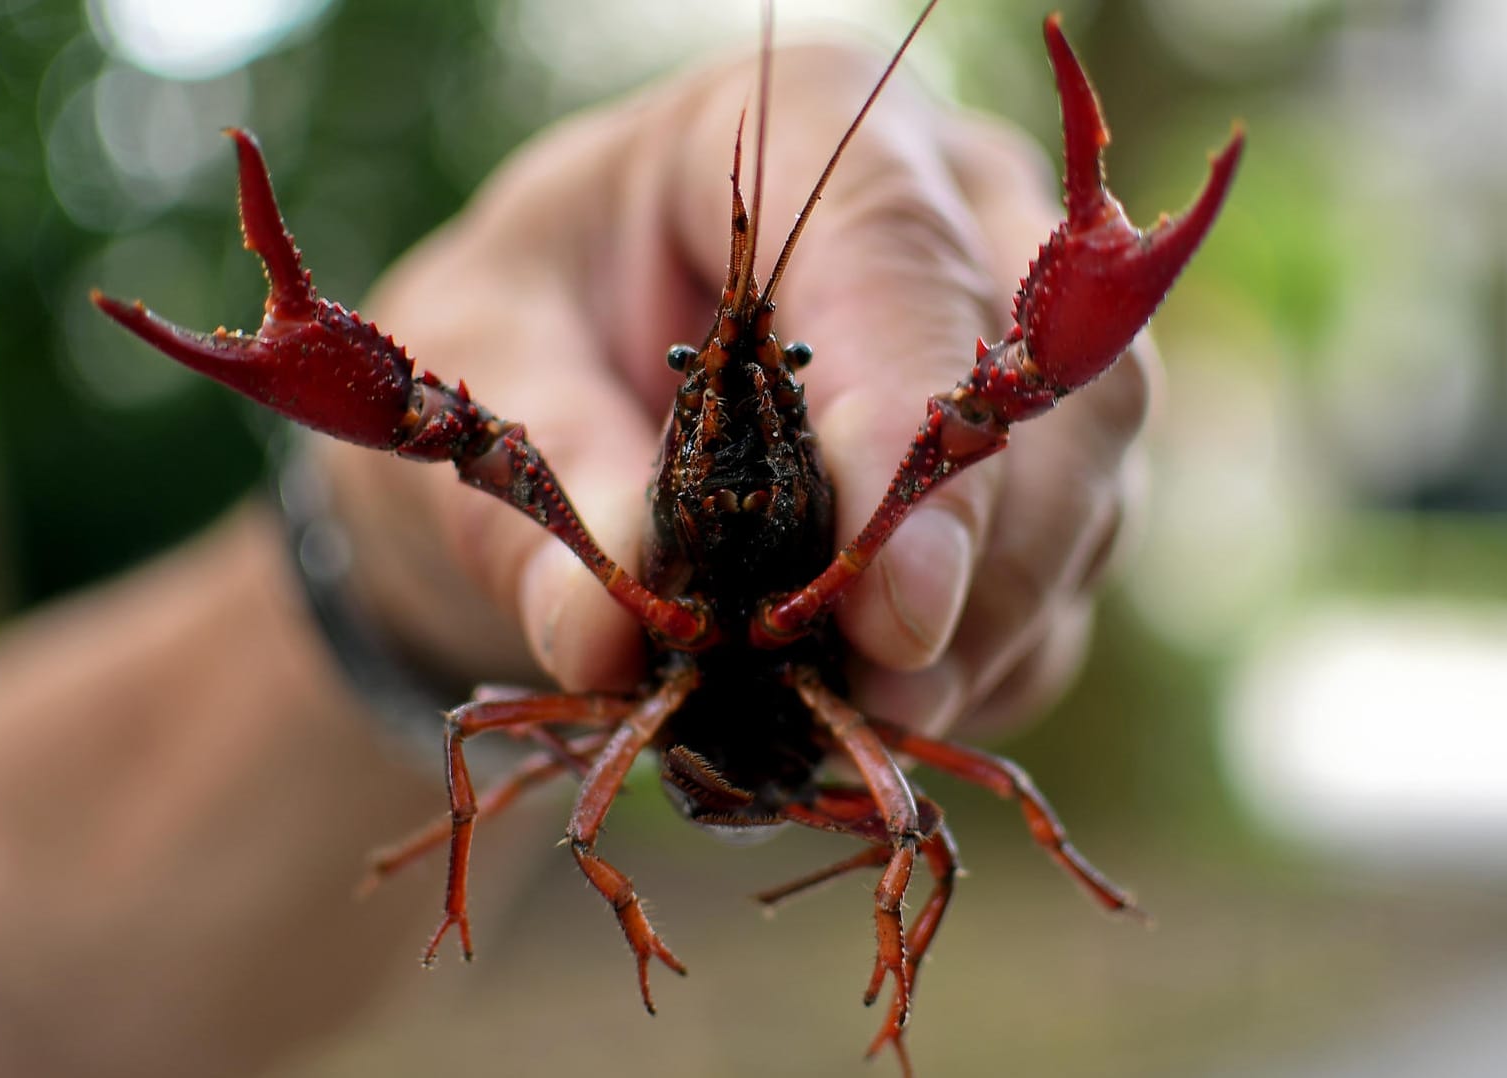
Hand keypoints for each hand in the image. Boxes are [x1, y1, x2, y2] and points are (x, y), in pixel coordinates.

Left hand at [323, 42, 1151, 736]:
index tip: (894, 613)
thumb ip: (550, 483)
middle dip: (981, 568)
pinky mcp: (1026, 451)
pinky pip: (1063, 566)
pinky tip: (885, 706)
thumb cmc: (530, 324)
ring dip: (993, 630)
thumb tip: (608, 637)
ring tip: (860, 724)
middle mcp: (948, 211)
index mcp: (801, 132)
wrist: (566, 362)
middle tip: (875, 706)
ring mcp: (1004, 337)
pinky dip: (991, 660)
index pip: (900, 258)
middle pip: (1050, 385)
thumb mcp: (491, 372)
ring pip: (1087, 486)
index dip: (911, 436)